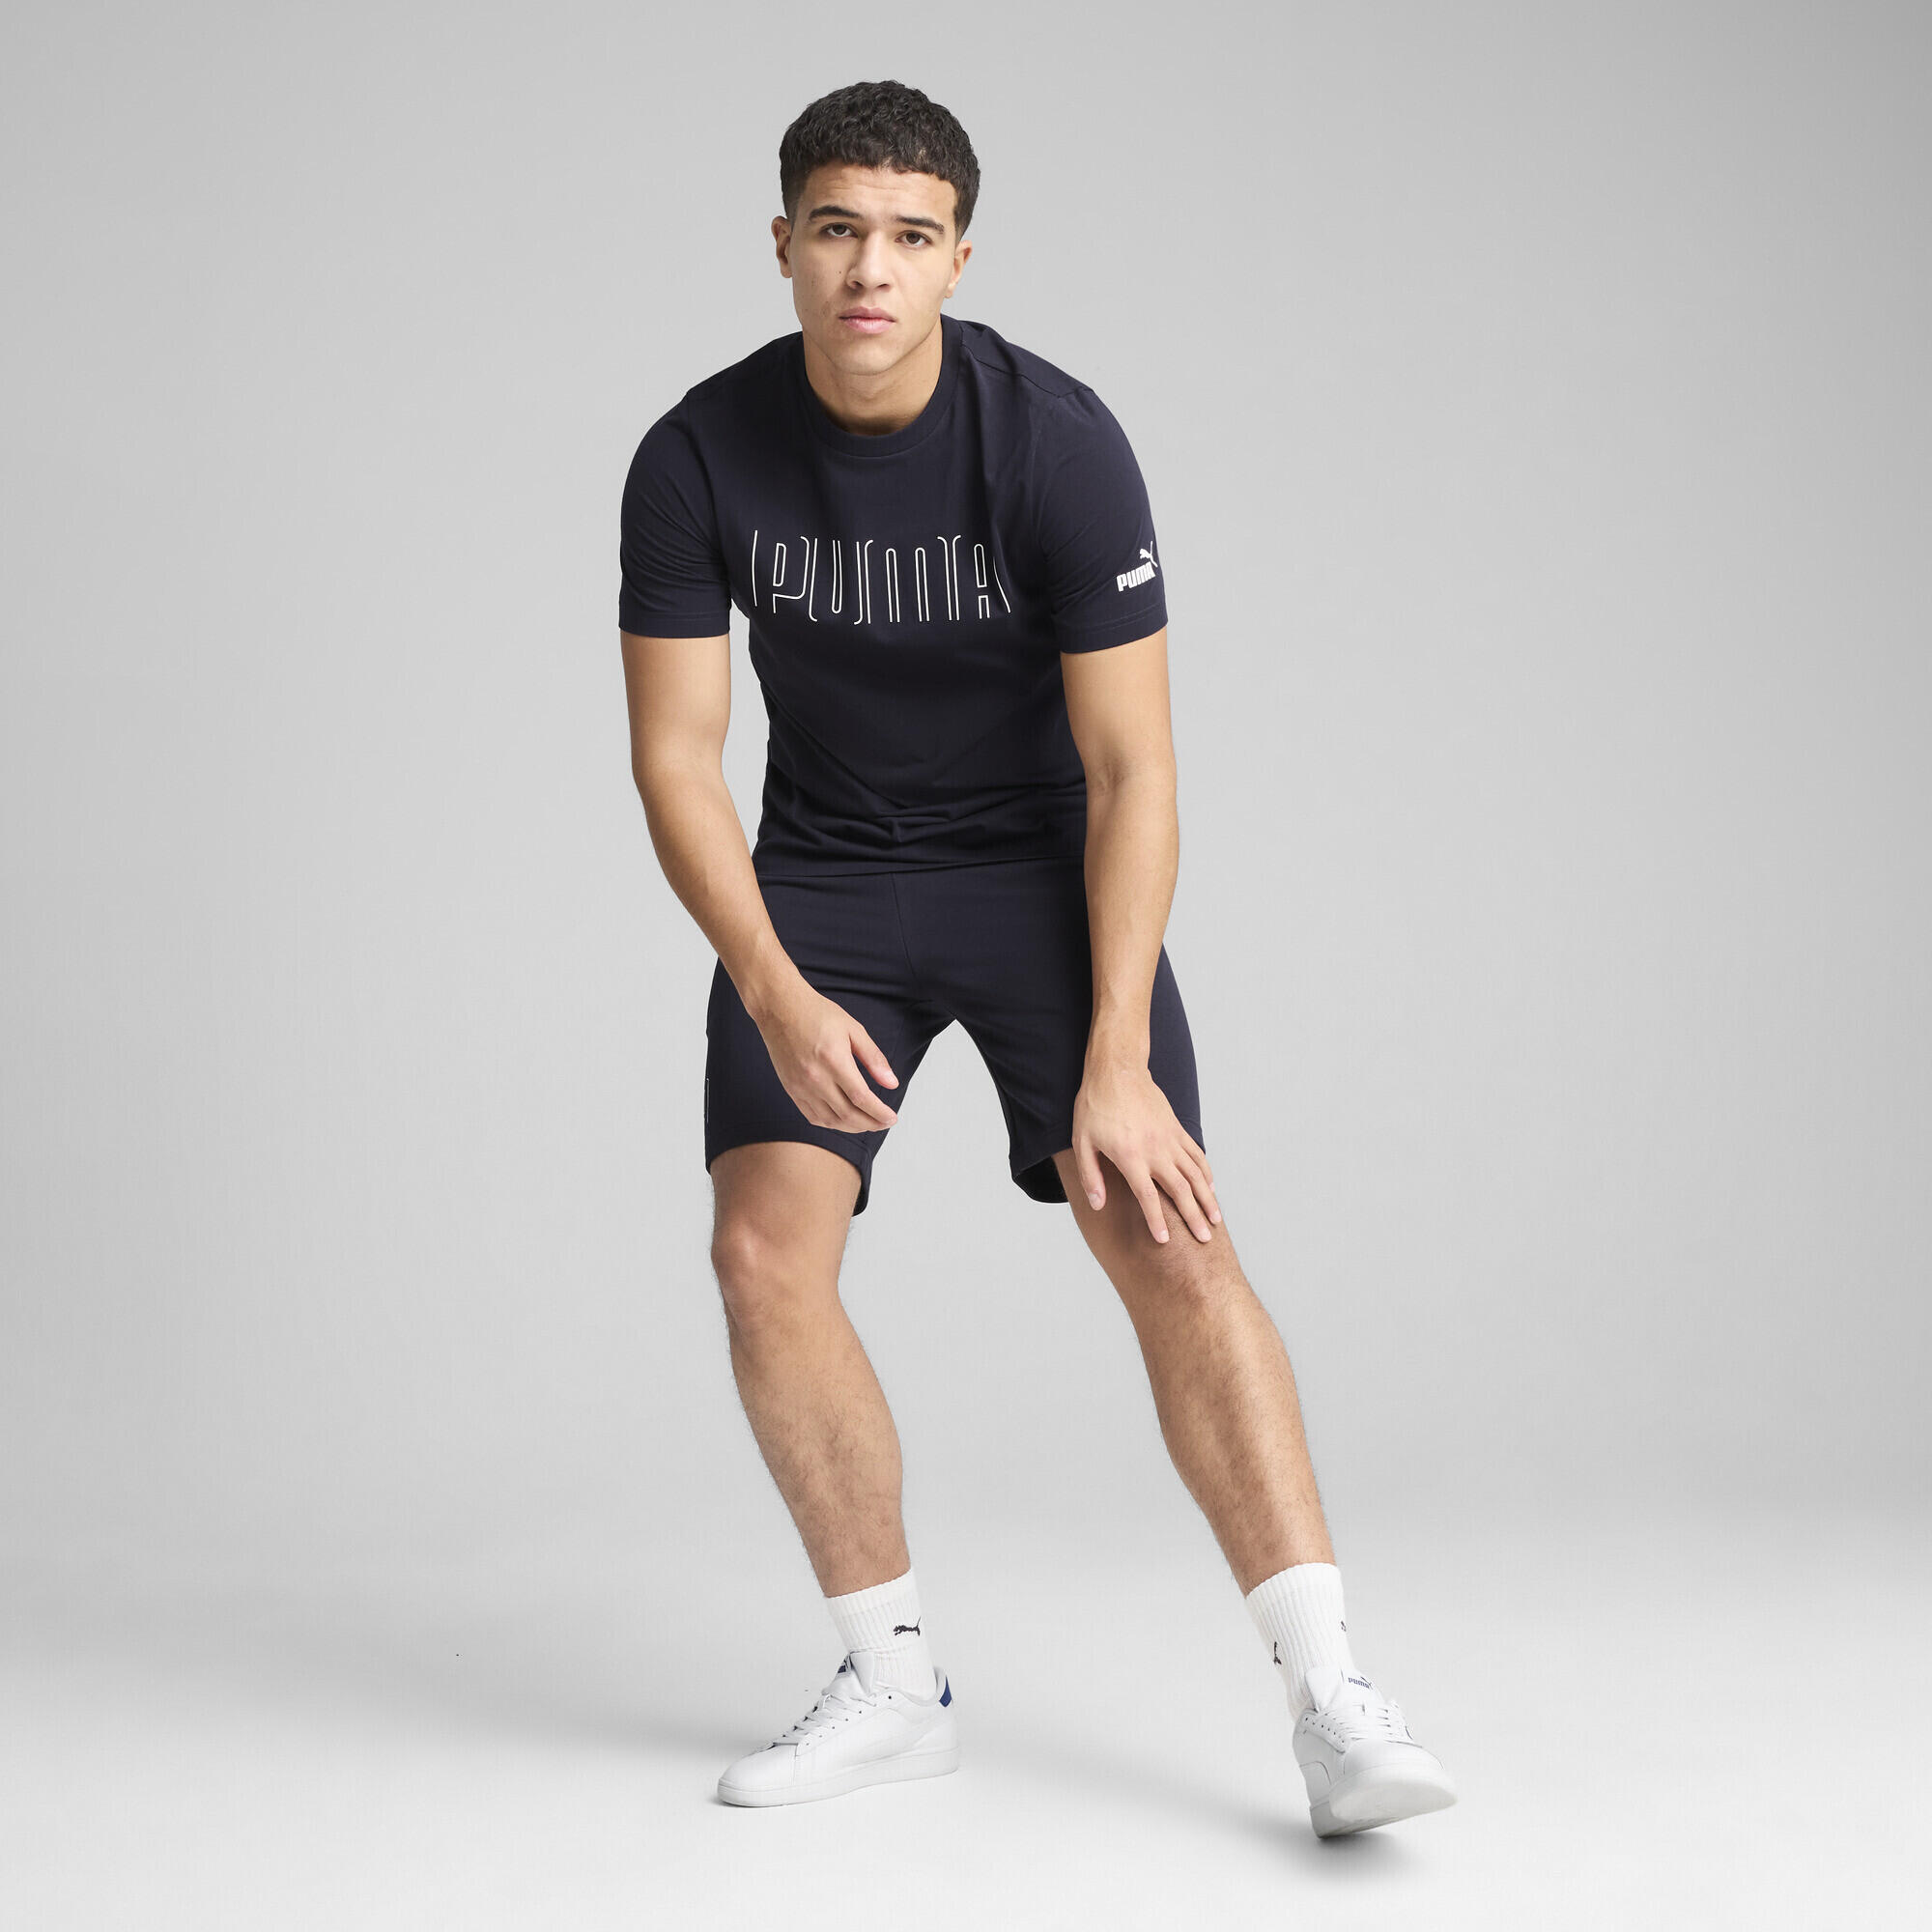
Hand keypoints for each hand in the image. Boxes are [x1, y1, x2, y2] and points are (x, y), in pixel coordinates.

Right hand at [756, 976, 899, 1132]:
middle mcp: (815, 1077)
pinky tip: (844, 1120)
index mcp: (834, 1060)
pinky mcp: (791, 1089)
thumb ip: (874, 1058)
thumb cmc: (817, 1014)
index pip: (861, 1098)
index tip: (892, 1117)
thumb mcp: (853, 1029)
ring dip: (852, 1127)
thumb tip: (892, 1083)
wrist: (780, 1009)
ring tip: (868, 1123)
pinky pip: (812, 1117)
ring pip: (830, 1121)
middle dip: (871, 1123)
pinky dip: (831, 1123)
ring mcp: (800, 1086)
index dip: (879, 1113)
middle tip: (885, 1122)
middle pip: (848, 1114)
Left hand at [1070, 1059, 1219, 1243]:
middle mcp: (1155, 1150)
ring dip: (1207, 1198)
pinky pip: (1196, 1154)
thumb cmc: (1095, 1106)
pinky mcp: (1177, 1129)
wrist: (1117, 1071)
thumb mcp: (1082, 1142)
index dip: (1156, 1220)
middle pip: (1180, 1190)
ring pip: (1195, 1174)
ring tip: (1215, 1219)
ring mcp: (1169, 1139)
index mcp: (1130, 1156)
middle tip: (1204, 1239)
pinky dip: (1206, 1173)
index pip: (1147, 1196)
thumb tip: (1098, 1205)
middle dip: (1193, 1217)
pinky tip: (1211, 1188)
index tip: (1164, 1240)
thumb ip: (1090, 1176)